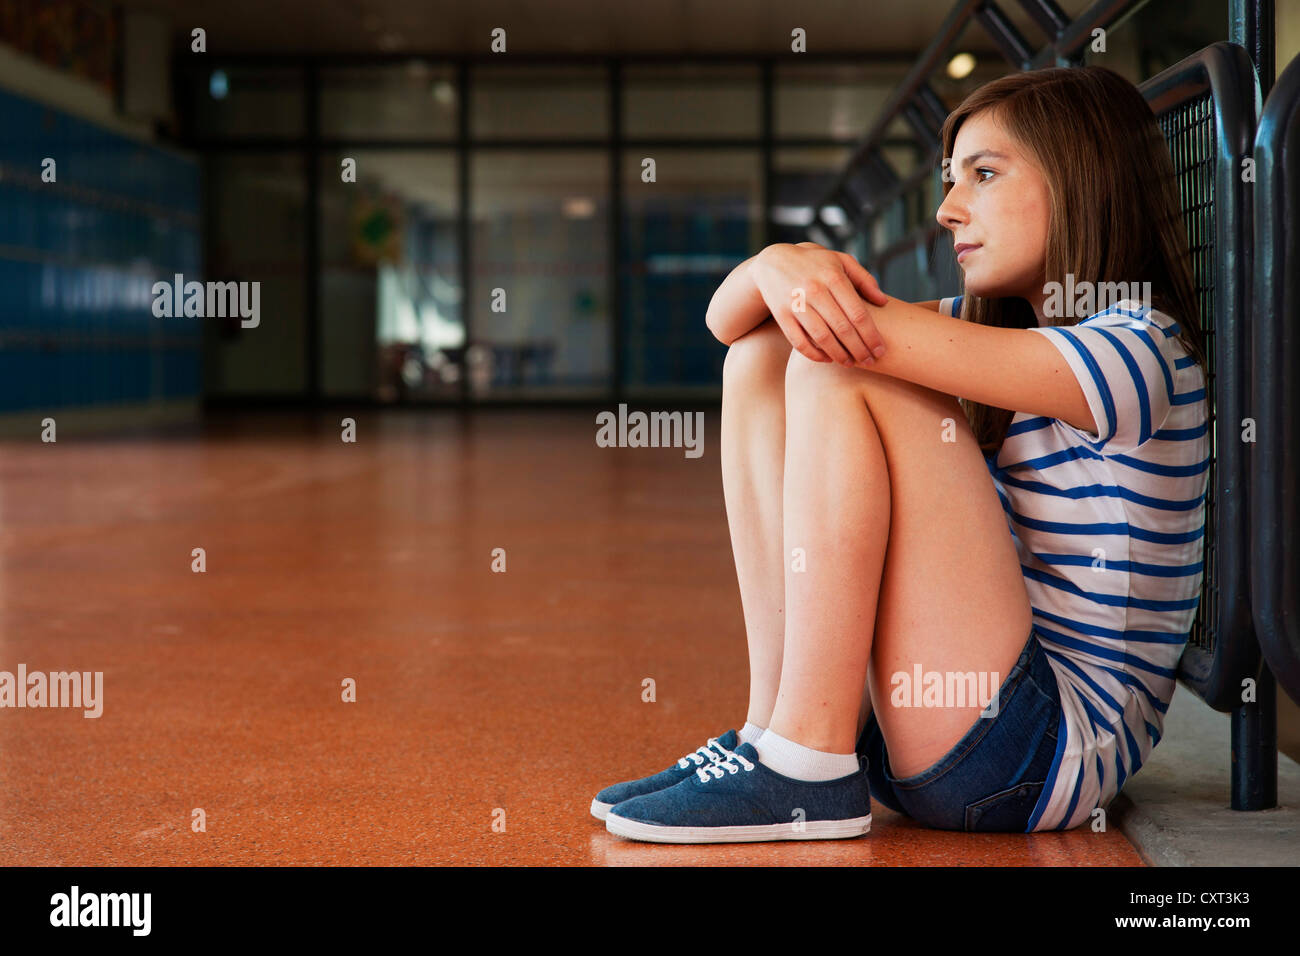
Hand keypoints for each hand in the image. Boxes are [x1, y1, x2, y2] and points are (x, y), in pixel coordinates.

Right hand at [748, 243, 889, 365]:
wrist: (773, 262)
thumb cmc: (815, 264)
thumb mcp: (840, 261)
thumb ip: (864, 279)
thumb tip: (883, 302)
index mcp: (833, 277)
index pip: (858, 314)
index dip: (871, 336)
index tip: (880, 350)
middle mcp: (815, 290)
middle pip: (843, 329)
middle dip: (859, 349)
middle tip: (869, 361)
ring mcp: (797, 304)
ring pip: (822, 338)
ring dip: (839, 355)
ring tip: (850, 363)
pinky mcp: (782, 315)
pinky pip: (800, 342)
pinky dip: (814, 354)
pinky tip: (827, 359)